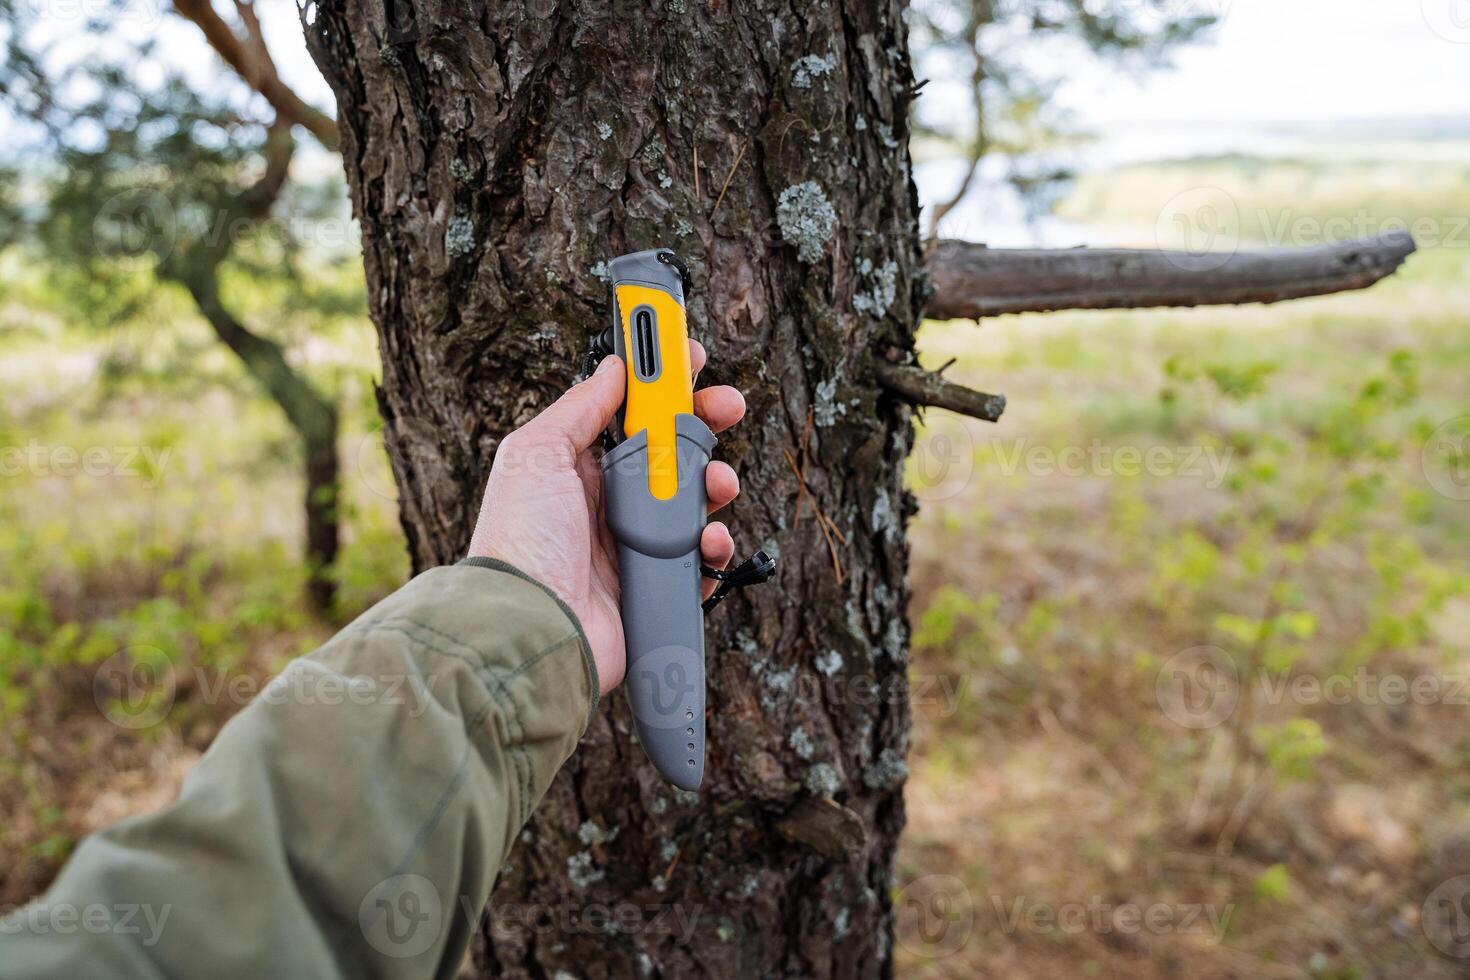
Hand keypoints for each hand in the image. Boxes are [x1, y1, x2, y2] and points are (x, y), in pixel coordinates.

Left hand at [467, 342, 745, 693]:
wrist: (530, 625)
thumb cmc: (522, 541)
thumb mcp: (536, 454)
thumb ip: (580, 407)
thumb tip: (615, 367)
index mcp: (582, 469)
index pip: (632, 415)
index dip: (664, 385)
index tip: (694, 359)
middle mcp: (611, 505)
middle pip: (674, 454)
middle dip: (706, 426)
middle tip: (730, 407)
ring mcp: (636, 548)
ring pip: (696, 504)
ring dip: (716, 485)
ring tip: (718, 484)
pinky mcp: (658, 589)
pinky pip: (702, 562)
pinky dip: (714, 549)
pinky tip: (707, 541)